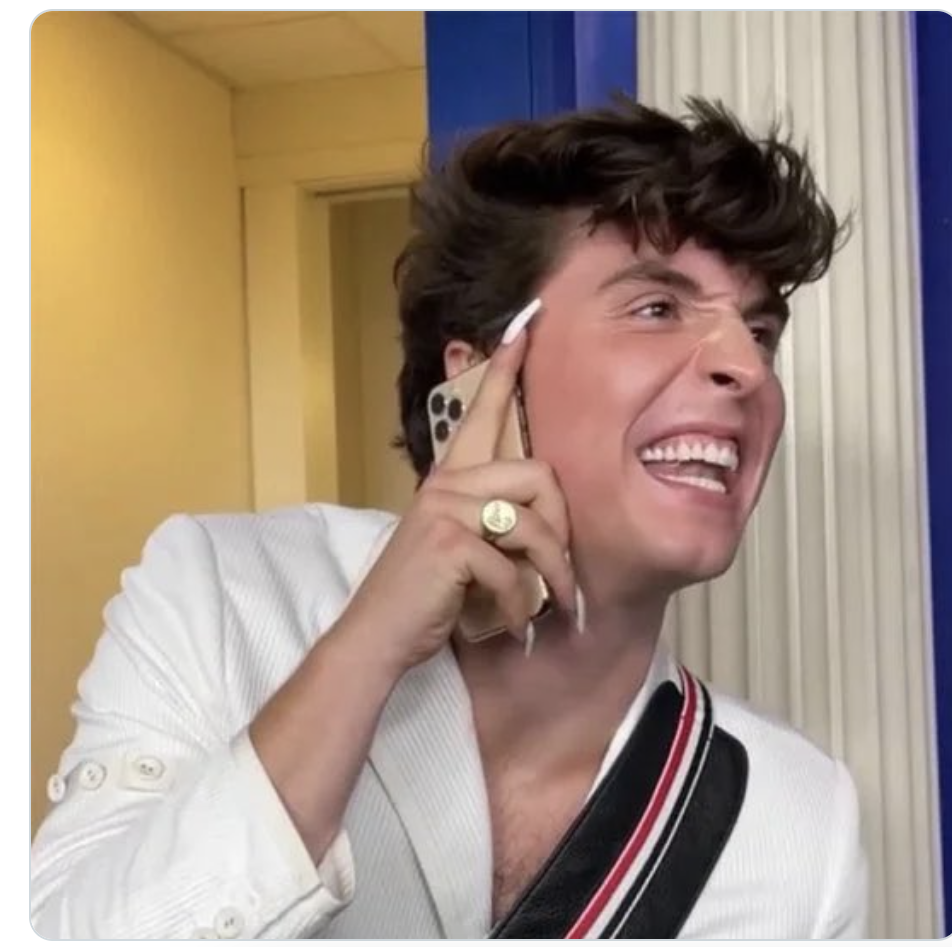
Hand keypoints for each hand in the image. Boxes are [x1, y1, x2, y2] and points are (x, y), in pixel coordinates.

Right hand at [334, 315, 574, 675]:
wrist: (377, 638)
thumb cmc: (424, 597)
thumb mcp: (456, 547)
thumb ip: (487, 521)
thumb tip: (544, 523)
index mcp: (448, 480)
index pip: (479, 413)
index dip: (503, 370)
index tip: (522, 326)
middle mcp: (446, 485)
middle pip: (540, 475)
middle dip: (561, 530)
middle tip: (560, 573)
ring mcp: (446, 510)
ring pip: (535, 524)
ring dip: (552, 576)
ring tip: (552, 607)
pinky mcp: (451, 543)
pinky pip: (515, 569)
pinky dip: (523, 606)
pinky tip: (514, 625)